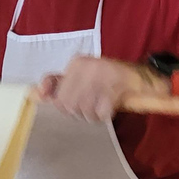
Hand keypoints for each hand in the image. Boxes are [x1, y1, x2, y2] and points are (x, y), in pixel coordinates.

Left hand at [36, 55, 169, 121]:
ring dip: (92, 115)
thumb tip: (36, 94)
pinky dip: (105, 115)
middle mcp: (86, 67)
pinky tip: (110, 107)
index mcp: (76, 63)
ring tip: (100, 106)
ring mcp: (100, 77)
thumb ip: (58, 83)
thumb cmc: (108, 80)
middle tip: (90, 106)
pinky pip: (100, 113)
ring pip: (82, 110)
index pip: (57, 93)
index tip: (74, 102)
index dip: (63, 103)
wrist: (142, 78)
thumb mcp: (81, 77)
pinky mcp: (113, 88)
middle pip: (67, 105)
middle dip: (78, 111)